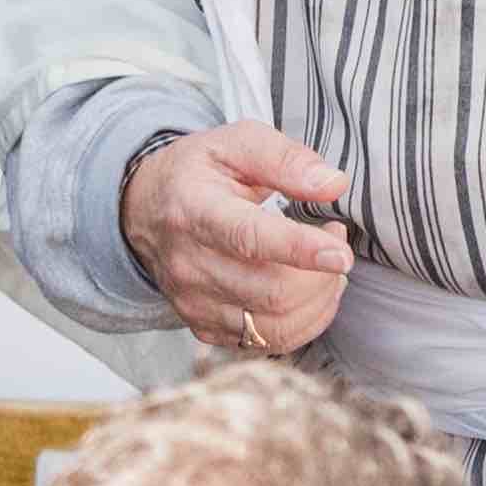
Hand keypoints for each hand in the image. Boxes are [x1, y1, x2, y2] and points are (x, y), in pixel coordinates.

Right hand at [119, 124, 354, 356]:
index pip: (248, 238)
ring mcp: (193, 301)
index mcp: (195, 210)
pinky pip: (268, 342)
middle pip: (272, 292)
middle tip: (334, 240)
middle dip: (323, 274)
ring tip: (326, 268)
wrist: (144, 210)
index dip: (299, 250)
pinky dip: (304, 322)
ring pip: (276, 326)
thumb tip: (333, 184)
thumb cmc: (198, 174)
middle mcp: (189, 264)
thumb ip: (286, 159)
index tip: (341, 254)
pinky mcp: (203, 326)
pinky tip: (308, 292)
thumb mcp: (235, 143)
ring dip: (320, 301)